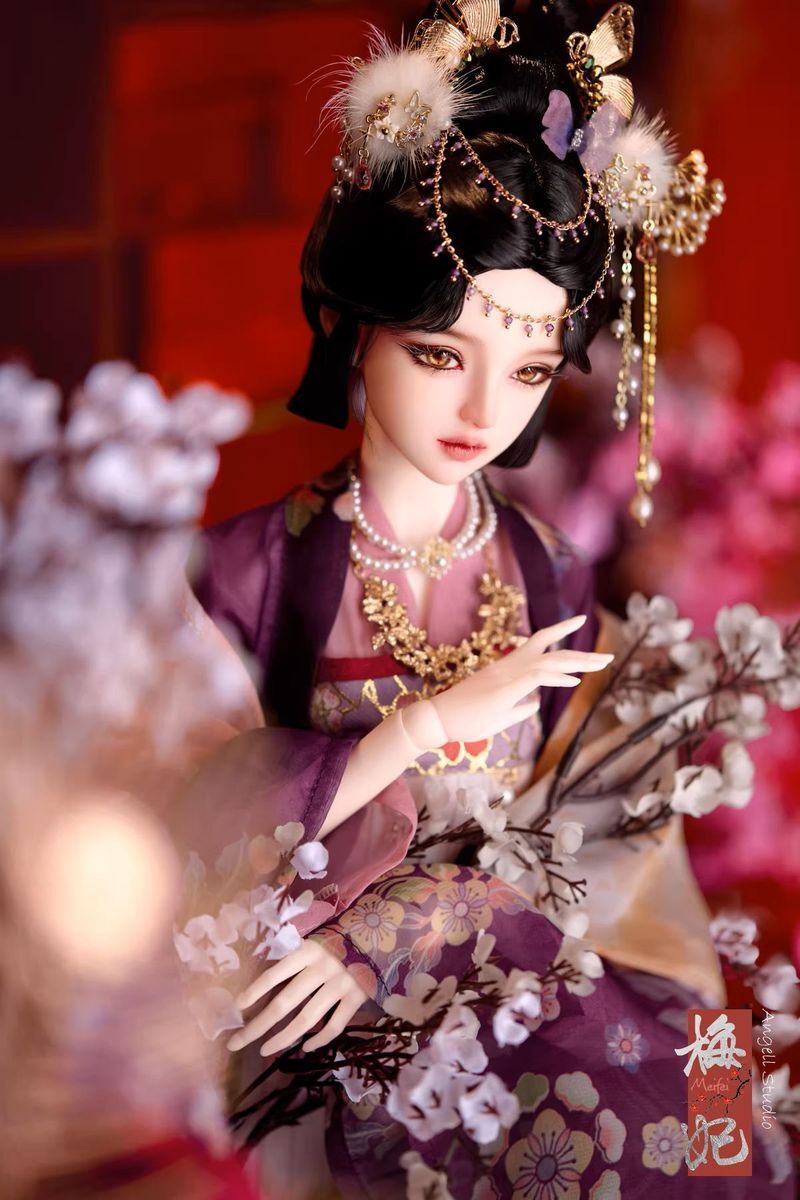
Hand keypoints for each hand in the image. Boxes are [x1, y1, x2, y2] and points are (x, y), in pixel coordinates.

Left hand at [226, 938, 368, 1057]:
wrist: (381, 934)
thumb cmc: (341, 938)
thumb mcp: (315, 941)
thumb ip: (295, 959)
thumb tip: (265, 986)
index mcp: (308, 950)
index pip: (274, 974)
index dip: (254, 992)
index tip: (236, 1009)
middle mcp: (322, 968)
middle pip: (284, 1003)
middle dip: (258, 1025)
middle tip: (236, 1042)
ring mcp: (341, 985)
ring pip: (306, 1020)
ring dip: (283, 1038)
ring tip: (264, 1050)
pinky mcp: (357, 998)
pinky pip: (334, 1025)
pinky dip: (319, 1040)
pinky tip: (305, 1047)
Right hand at [400, 613, 613, 750]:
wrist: (438, 721)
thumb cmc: (464, 720)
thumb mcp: (499, 717)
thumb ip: (520, 709)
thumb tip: (536, 704)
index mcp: (508, 670)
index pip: (538, 644)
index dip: (560, 632)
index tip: (580, 623)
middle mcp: (510, 666)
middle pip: (550, 648)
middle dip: (581, 652)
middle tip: (608, 655)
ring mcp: (507, 675)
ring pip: (549, 660)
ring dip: (577, 662)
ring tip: (602, 663)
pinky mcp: (504, 687)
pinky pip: (536, 676)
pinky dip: (556, 677)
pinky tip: (574, 680)